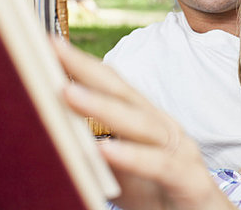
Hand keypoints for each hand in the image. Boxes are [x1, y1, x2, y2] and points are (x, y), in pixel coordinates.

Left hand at [52, 41, 236, 209]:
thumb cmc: (160, 196)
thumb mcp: (121, 171)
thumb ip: (97, 150)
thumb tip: (57, 128)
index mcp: (147, 123)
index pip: (112, 86)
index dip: (82, 65)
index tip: (48, 45)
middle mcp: (165, 129)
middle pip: (124, 93)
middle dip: (88, 70)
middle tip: (53, 49)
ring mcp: (181, 152)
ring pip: (141, 124)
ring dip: (103, 107)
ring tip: (68, 94)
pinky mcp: (192, 181)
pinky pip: (160, 166)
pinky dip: (133, 156)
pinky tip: (105, 149)